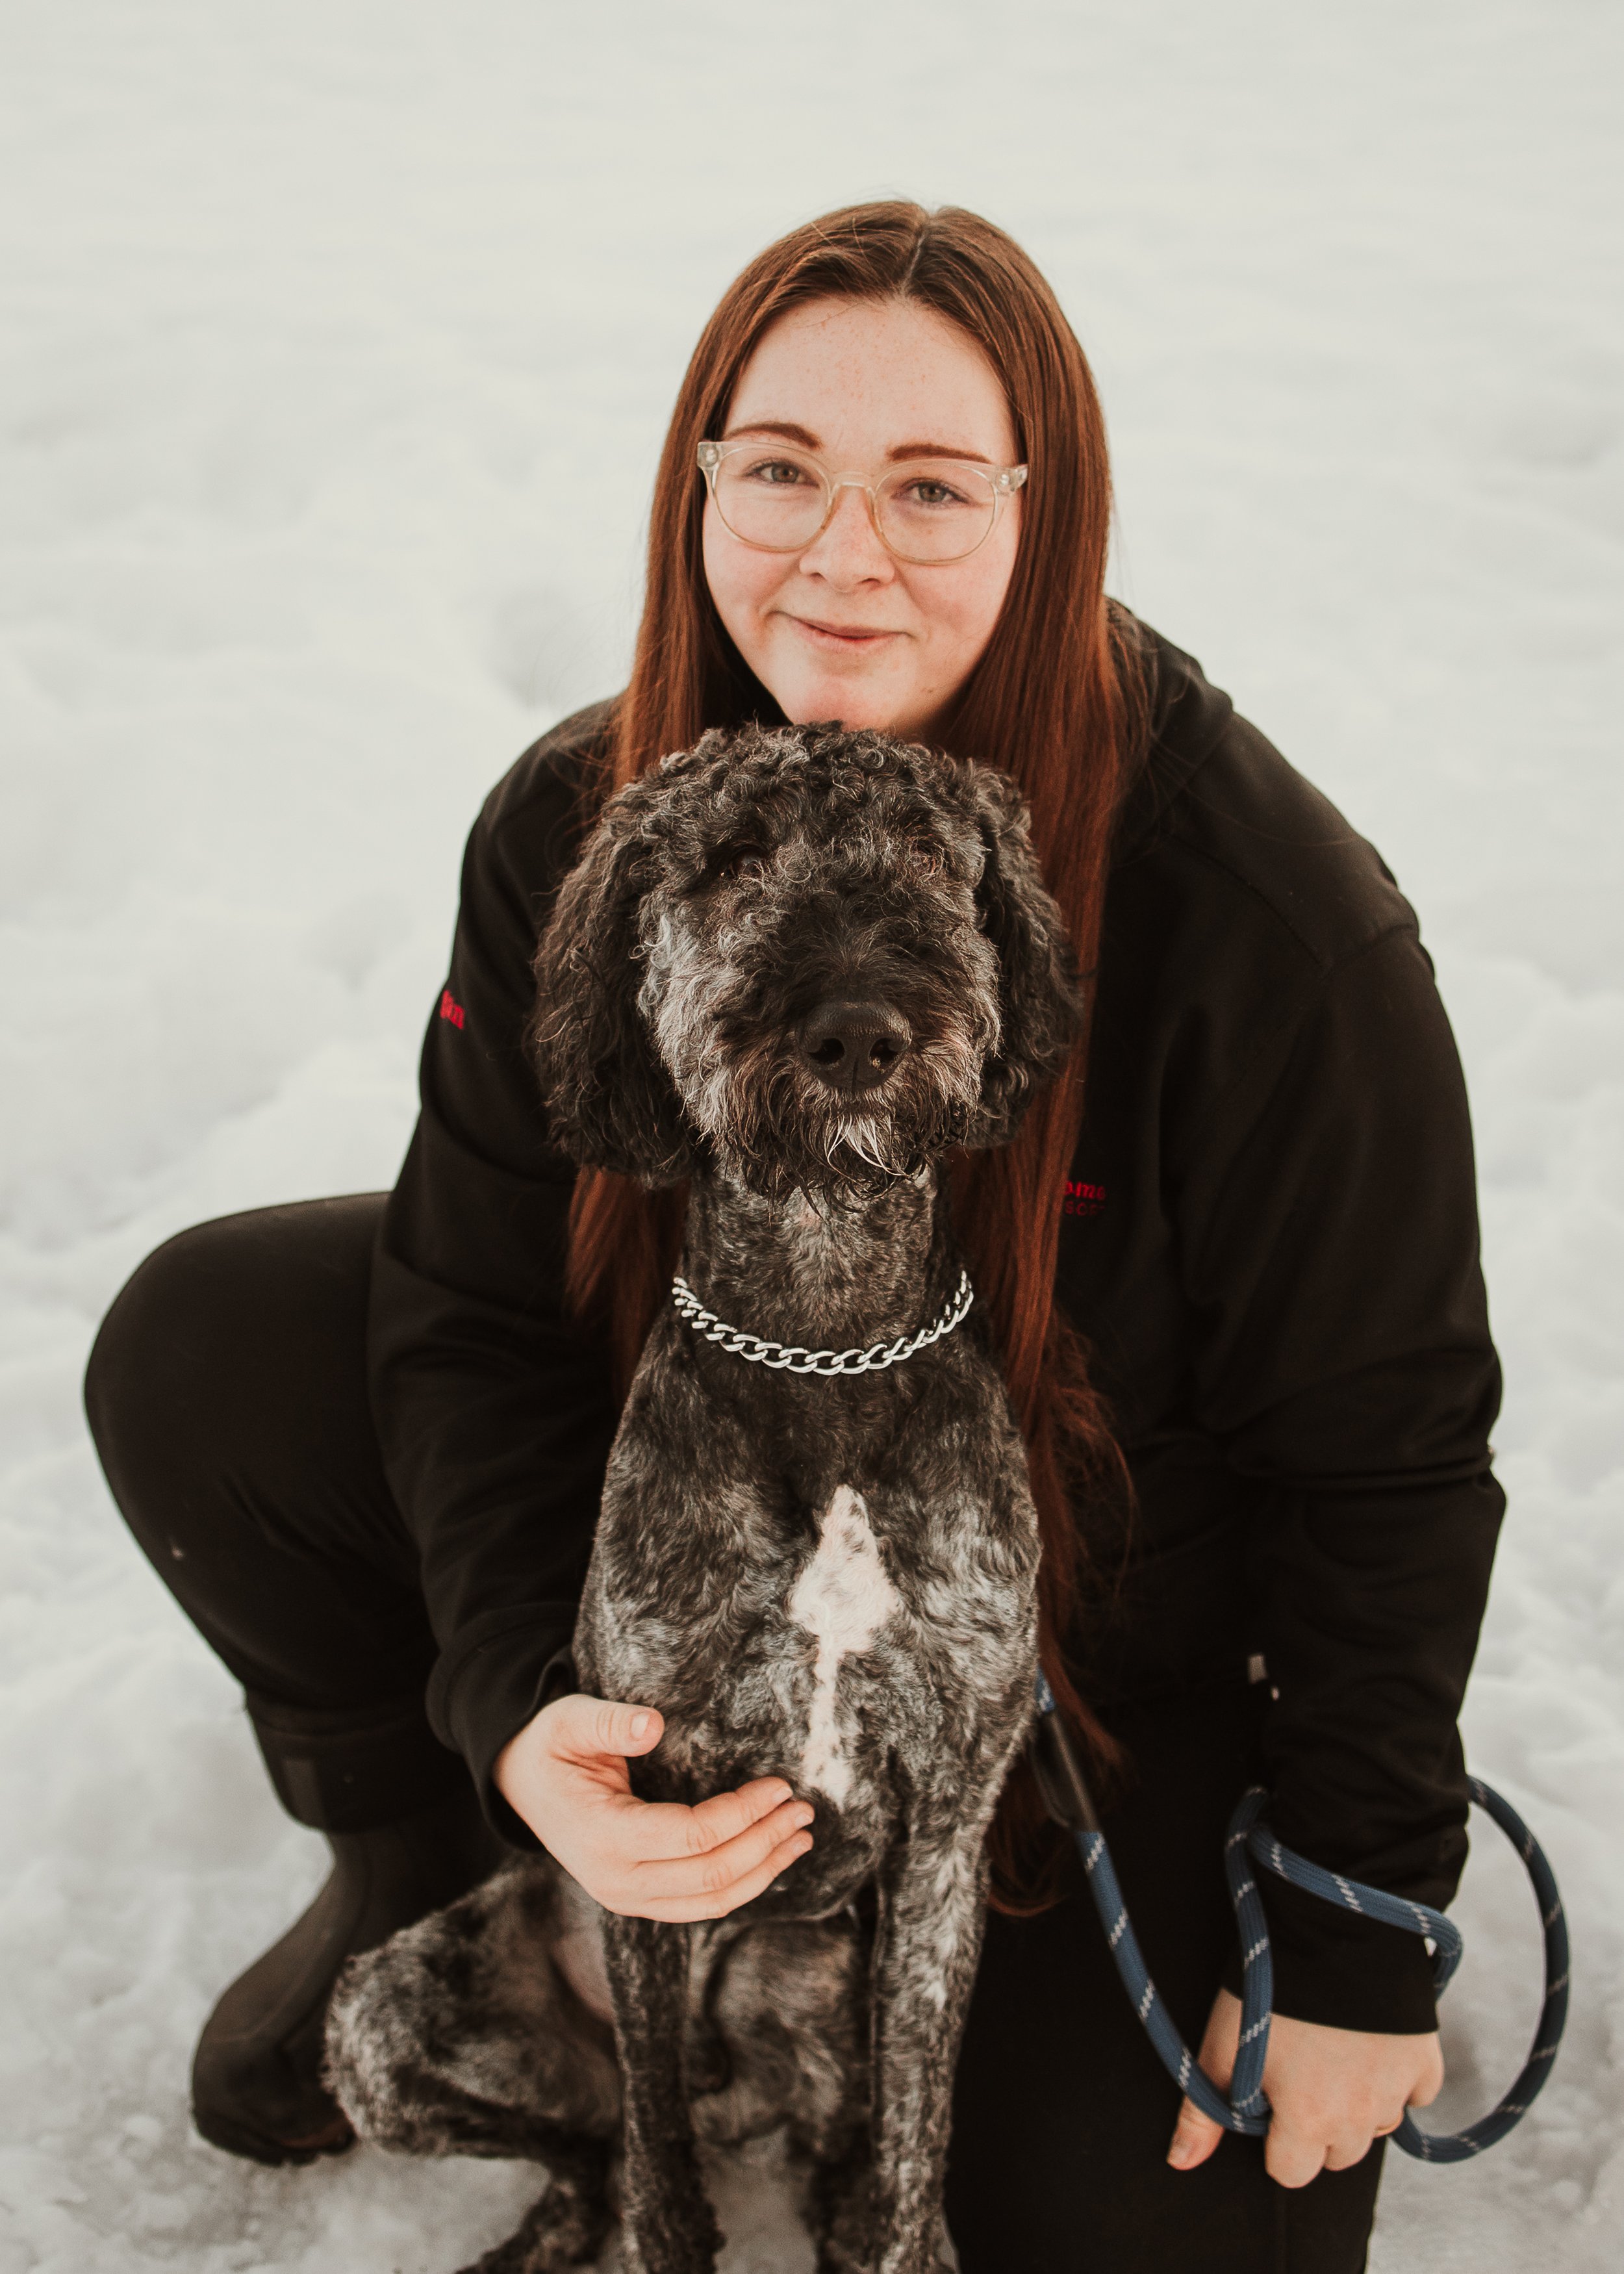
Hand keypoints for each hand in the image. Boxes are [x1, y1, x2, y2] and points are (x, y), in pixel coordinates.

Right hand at [494, 1692, 814, 1921]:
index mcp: (602, 1836)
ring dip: (763, 1872)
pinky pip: (699, 1905)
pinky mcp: (639, 1898)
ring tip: (801, 1837)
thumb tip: (652, 1724)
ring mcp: (626, 1897)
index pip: (692, 1836)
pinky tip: (770, 1858)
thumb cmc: (552, 1745)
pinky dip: (741, 1886)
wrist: (522, 1780)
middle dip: (765, 1844)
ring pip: (710, 1903)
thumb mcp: (570, 1721)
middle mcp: (615, 1880)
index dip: (743, 1813)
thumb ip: (608, 1722)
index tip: (779, 1785)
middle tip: (804, 1809)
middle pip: (710, 1876)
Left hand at [1167, 1987, 1443, 2187]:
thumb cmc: (1268, 1984)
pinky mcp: (1427, 2061)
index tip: (1269, 2098)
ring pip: (1377, 2125)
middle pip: (1338, 2153)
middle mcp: (1361, 2120)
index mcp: (1310, 2122)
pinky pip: (1415, 2092)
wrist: (1331, 1924)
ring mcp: (1398, 2091)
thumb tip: (1180, 2162)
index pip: (1291, 2171)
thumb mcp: (1222, 2045)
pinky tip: (1371, 2039)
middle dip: (1319, 2126)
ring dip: (1359, 2104)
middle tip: (1302, 2070)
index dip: (1274, 2137)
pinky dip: (1397, 2076)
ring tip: (1334, 2050)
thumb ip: (1202, 2113)